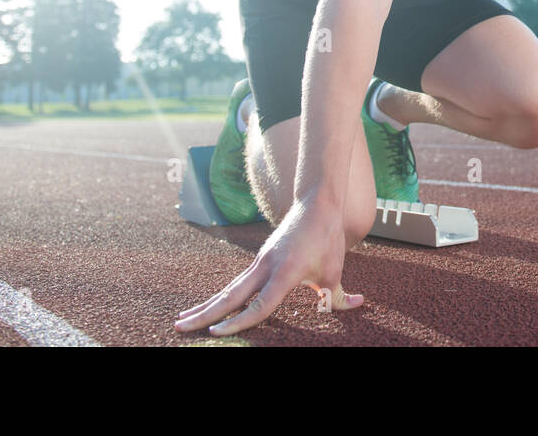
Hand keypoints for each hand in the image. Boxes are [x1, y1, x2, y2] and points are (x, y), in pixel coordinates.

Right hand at [174, 197, 363, 335]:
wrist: (316, 202)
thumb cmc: (327, 237)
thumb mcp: (335, 270)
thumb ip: (341, 296)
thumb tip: (358, 304)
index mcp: (285, 272)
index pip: (259, 304)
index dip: (239, 322)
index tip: (217, 334)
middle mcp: (265, 267)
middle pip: (230, 296)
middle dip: (204, 314)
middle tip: (179, 328)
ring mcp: (259, 262)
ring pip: (228, 289)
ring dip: (205, 306)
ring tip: (181, 321)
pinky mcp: (259, 260)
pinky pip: (236, 283)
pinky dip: (219, 297)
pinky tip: (207, 307)